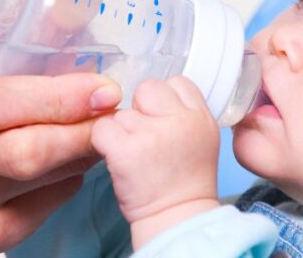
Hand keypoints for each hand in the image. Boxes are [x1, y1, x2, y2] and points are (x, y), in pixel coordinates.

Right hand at [0, 33, 122, 256]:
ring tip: (105, 129)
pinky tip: (75, 161)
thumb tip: (73, 19)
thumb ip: (4, 52)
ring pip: (42, 178)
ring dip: (84, 152)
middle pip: (28, 149)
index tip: (103, 87)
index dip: (61, 97)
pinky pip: (45, 205)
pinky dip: (70, 179)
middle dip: (84, 129)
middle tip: (117, 111)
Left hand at [91, 76, 220, 247]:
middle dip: (140, 109)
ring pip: (122, 113)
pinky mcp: (125, 150)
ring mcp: (151, 134)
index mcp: (201, 117)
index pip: (177, 83)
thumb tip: (154, 96)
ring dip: (121, 131)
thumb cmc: (184, 183)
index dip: (163, 100)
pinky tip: (116, 159)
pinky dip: (103, 143)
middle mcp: (180, 121)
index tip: (161, 121)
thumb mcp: (201, 138)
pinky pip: (101, 129)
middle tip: (144, 138)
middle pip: (147, 89)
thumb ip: (183, 112)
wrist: (176, 219)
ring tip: (135, 156)